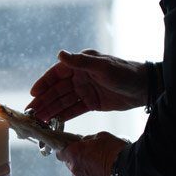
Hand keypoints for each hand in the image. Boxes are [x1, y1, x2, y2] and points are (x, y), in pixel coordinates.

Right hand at [28, 50, 146, 123]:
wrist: (144, 88)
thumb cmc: (124, 72)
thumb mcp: (102, 66)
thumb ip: (80, 62)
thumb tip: (59, 54)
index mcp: (80, 65)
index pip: (56, 74)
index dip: (44, 84)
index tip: (33, 94)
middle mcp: (80, 77)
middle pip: (57, 90)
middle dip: (44, 101)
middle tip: (31, 113)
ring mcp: (85, 91)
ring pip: (63, 101)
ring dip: (51, 110)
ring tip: (39, 120)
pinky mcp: (92, 103)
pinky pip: (74, 109)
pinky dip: (63, 115)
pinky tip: (53, 122)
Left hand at [57, 132, 128, 175]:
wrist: (129, 173)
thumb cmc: (115, 152)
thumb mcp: (102, 137)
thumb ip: (89, 140)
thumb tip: (85, 142)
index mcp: (74, 155)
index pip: (60, 152)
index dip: (65, 149)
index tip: (71, 146)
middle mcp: (75, 170)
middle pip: (70, 164)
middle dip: (77, 159)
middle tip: (90, 153)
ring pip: (79, 175)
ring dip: (85, 170)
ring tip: (100, 165)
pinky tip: (106, 174)